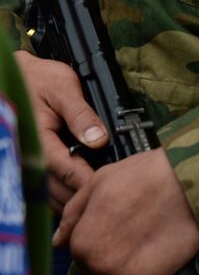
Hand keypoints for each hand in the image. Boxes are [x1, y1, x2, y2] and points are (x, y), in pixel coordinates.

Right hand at [12, 51, 106, 206]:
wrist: (16, 76)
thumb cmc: (39, 80)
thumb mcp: (63, 88)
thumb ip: (80, 114)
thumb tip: (98, 139)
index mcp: (38, 138)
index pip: (65, 169)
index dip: (86, 181)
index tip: (106, 188)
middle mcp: (28, 154)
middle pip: (53, 187)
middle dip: (78, 195)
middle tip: (105, 198)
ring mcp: (25, 160)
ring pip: (45, 190)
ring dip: (67, 197)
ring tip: (94, 198)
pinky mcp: (27, 160)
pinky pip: (41, 182)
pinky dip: (58, 189)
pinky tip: (76, 189)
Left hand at [54, 149, 198, 274]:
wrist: (188, 180)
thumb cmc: (145, 175)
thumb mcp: (100, 181)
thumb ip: (75, 213)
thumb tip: (59, 242)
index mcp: (81, 241)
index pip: (82, 259)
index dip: (100, 247)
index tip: (119, 237)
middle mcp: (97, 264)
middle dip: (113, 264)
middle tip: (136, 244)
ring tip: (144, 264)